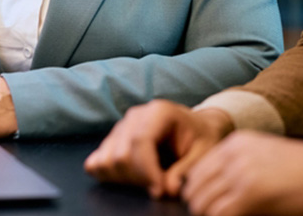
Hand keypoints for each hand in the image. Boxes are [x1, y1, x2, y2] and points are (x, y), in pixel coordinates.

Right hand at [84, 100, 233, 197]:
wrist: (196, 127)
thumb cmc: (201, 138)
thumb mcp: (204, 152)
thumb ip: (187, 170)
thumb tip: (168, 189)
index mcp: (159, 112)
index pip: (140, 141)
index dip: (146, 171)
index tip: (160, 191)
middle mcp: (135, 115)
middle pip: (121, 154)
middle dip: (139, 178)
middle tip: (160, 188)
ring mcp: (121, 126)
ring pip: (107, 159)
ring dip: (125, 179)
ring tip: (149, 181)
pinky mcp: (113, 139)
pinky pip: (97, 161)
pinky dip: (109, 175)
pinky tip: (131, 178)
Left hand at [182, 132, 302, 215]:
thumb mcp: (268, 157)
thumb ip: (239, 167)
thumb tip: (214, 191)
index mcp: (237, 143)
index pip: (197, 170)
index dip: (201, 193)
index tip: (211, 206)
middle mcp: (234, 155)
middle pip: (195, 188)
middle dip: (202, 207)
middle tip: (220, 215)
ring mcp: (240, 175)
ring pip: (201, 205)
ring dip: (211, 215)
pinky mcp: (249, 197)